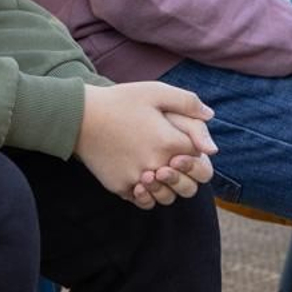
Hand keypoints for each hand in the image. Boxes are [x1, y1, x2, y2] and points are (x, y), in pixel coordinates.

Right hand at [76, 83, 215, 207]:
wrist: (80, 116)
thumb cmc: (120, 100)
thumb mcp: (156, 91)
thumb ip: (188, 102)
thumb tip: (211, 117)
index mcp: (169, 141)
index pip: (200, 159)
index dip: (197, 153)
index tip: (184, 145)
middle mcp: (157, 164)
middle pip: (189, 186)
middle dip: (187, 176)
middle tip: (176, 164)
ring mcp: (138, 179)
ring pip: (167, 198)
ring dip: (168, 188)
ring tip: (159, 172)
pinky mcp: (120, 187)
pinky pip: (143, 200)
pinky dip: (146, 194)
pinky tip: (142, 179)